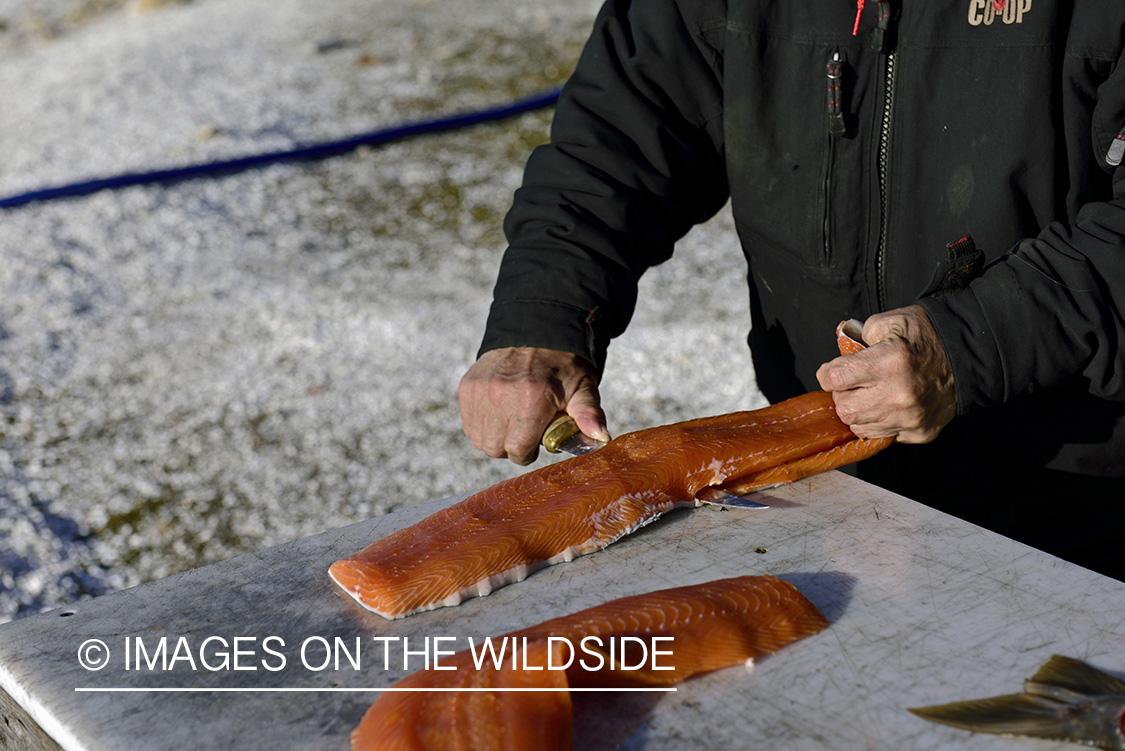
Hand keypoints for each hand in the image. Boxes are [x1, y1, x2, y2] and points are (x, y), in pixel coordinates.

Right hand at [458, 347, 609, 464]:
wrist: (536, 331)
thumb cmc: (563, 367)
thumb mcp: (583, 389)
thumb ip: (589, 415)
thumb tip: (601, 437)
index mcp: (532, 399)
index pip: (517, 450)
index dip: (528, 452)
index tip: (535, 442)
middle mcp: (501, 394)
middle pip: (494, 448)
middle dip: (510, 446)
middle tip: (524, 431)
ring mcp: (481, 389)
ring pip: (479, 438)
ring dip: (495, 436)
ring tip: (511, 420)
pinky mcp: (468, 385)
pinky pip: (469, 422)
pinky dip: (482, 423)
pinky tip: (498, 411)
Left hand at [815, 305, 955, 443]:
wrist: (968, 356)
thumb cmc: (925, 336)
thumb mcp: (890, 321)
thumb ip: (858, 336)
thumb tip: (840, 356)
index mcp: (889, 362)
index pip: (835, 379)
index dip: (827, 374)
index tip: (831, 372)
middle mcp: (899, 394)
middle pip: (844, 408)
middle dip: (842, 395)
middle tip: (852, 385)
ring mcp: (911, 417)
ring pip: (860, 426)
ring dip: (859, 411)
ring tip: (870, 395)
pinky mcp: (920, 432)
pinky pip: (883, 435)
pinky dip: (879, 423)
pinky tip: (888, 406)